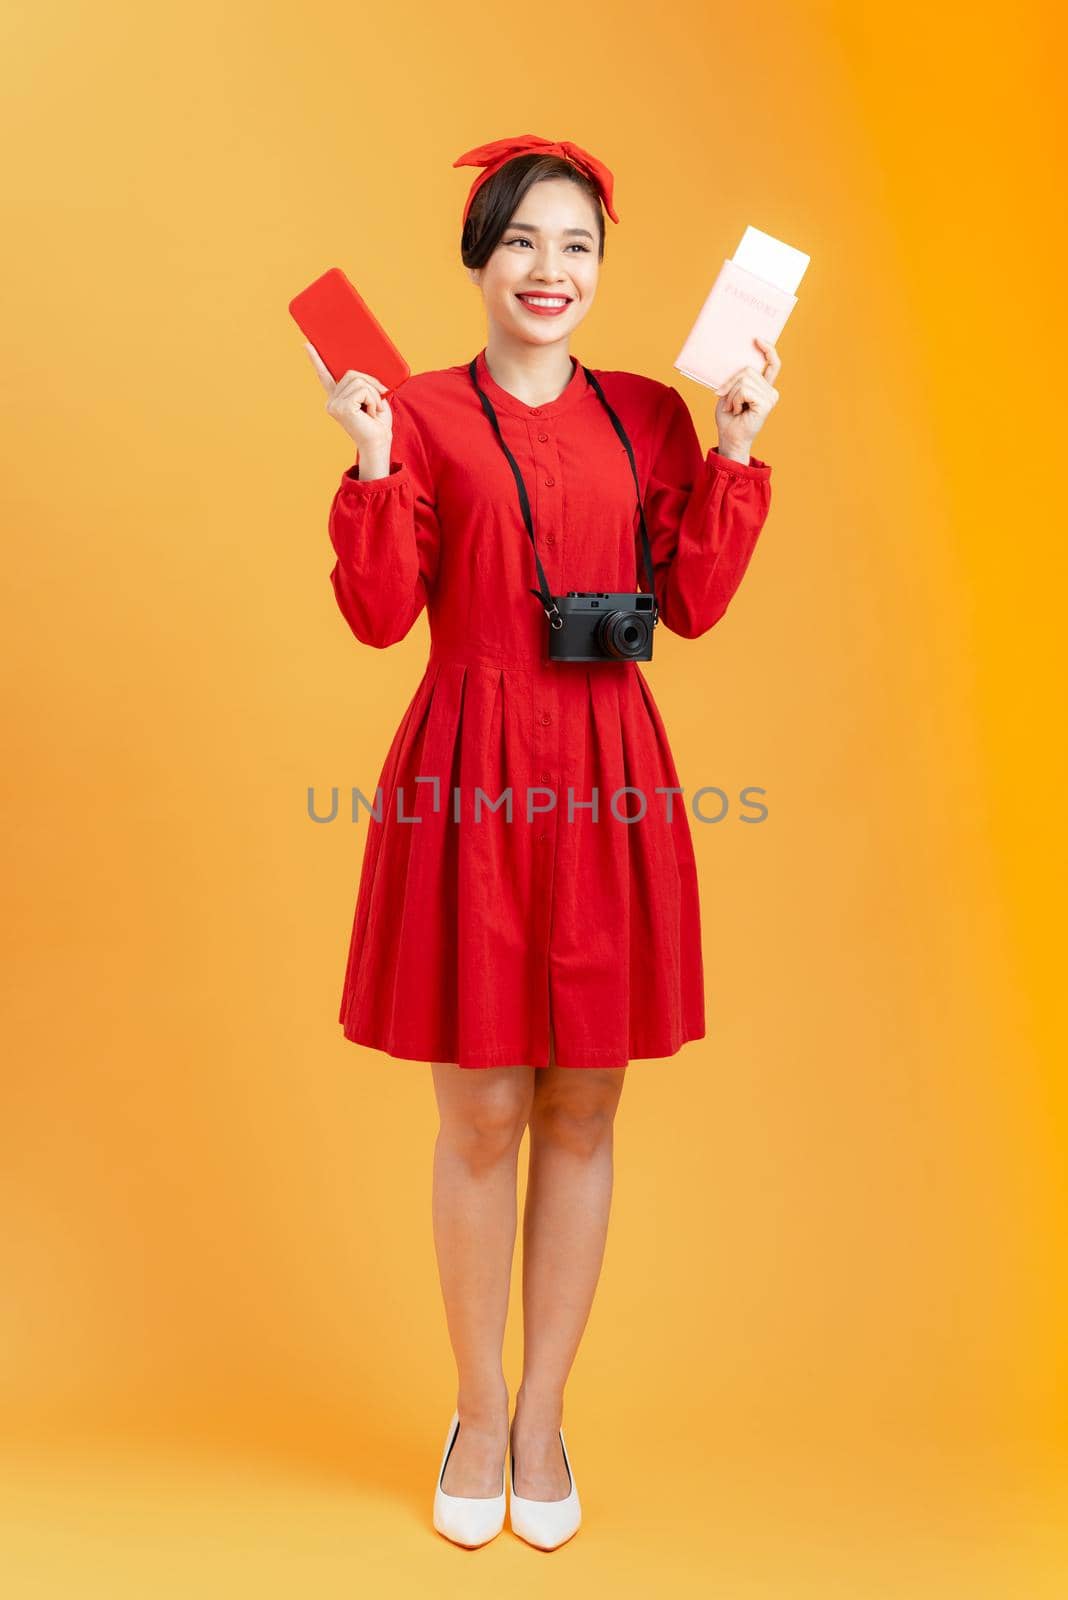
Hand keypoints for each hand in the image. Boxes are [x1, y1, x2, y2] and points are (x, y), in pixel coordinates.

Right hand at [304, 341, 392, 452]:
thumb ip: (364, 383)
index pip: (324, 376)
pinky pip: (362, 389)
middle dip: (370, 384)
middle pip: (351, 374)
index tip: (307, 345)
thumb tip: (363, 371)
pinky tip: (371, 413)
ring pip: (359, 380)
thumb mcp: (373, 397)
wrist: (379, 444)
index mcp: (338, 398)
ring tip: (372, 411)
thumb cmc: (378, 424)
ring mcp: (334, 405)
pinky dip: (373, 399)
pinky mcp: (341, 408)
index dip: (316, 359)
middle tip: (376, 403)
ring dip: (373, 394)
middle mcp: (332, 401)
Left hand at [714, 337, 780, 456]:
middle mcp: (770, 391)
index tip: (757, 339)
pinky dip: (734, 400)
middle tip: (726, 400)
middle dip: (731, 383)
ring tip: (732, 408)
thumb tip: (738, 365)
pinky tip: (736, 411)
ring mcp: (770, 397)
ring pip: (744, 380)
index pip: (772, 363)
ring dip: (731, 395)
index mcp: (764, 387)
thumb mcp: (729, 392)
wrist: (729, 438)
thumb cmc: (728, 417)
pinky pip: (744, 390)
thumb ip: (737, 379)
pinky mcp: (766, 403)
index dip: (768, 349)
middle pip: (748, 370)